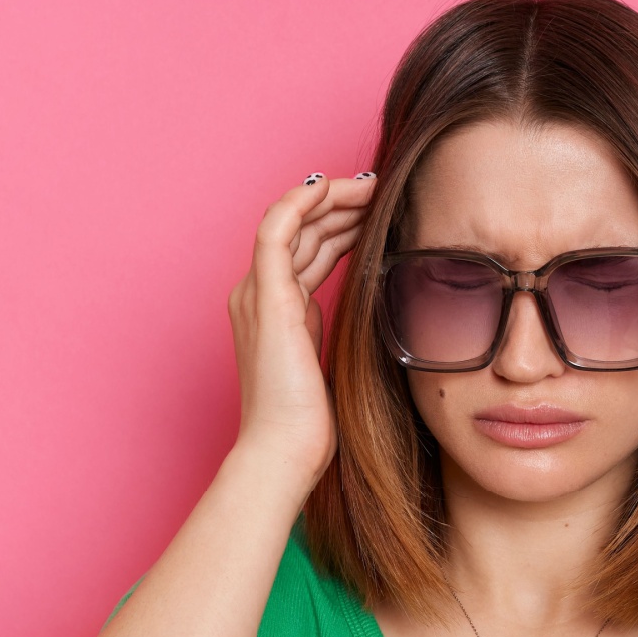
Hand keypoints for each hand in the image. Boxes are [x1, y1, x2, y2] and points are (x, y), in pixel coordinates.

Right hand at [228, 171, 376, 480]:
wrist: (284, 450)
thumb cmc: (310, 423)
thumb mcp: (335, 363)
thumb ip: (344, 331)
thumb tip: (377, 306)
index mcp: (277, 311)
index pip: (307, 250)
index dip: (340, 224)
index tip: (376, 213)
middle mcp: (259, 296)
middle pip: (303, 232)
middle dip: (341, 205)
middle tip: (380, 190)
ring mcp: (257, 294)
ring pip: (293, 222)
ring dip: (331, 197)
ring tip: (370, 186)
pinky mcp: (265, 297)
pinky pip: (277, 229)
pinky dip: (301, 201)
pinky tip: (330, 187)